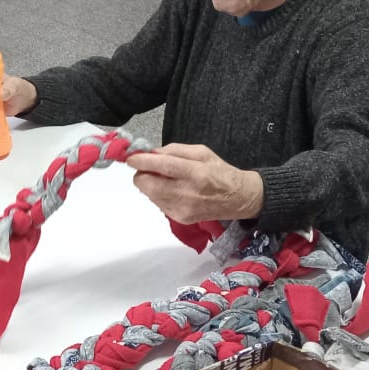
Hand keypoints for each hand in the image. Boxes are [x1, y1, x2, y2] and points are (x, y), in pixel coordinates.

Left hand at [124, 144, 262, 222]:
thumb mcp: (201, 152)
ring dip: (150, 185)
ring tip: (166, 179)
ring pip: (149, 195)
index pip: (162, 167)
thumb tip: (151, 153)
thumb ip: (174, 151)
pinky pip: (158, 203)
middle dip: (142, 174)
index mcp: (195, 173)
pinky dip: (158, 194)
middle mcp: (187, 194)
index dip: (142, 162)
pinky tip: (173, 190)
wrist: (237, 199)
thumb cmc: (219, 172)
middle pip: (148, 185)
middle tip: (148, 168)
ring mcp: (182, 209)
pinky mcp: (179, 218)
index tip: (131, 158)